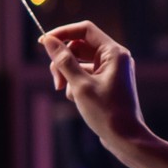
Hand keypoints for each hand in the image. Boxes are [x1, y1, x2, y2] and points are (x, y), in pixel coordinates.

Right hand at [42, 20, 151, 147]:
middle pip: (79, 46)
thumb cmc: (106, 112)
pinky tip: (77, 99)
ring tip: (66, 91)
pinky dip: (75, 83)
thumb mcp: (79, 85)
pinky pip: (84, 73)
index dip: (62, 33)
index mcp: (113, 53)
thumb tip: (48, 40)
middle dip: (62, 61)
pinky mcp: (106, 81)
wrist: (124, 137)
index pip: (84, 30)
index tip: (43, 42)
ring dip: (67, 74)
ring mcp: (111, 69)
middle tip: (56, 80)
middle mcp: (114, 57)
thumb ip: (63, 60)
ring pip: (79, 61)